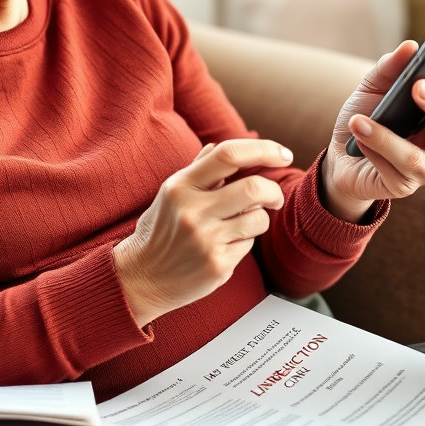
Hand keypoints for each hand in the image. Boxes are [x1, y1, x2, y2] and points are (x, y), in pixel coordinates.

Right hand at [114, 139, 291, 326]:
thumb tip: (219, 147)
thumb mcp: (170, 194)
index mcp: (180, 186)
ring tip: (240, 223)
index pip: (229, 155)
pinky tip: (223, 246)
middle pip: (254, 189)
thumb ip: (197, 170)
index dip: (263, 150)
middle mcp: (192, 211)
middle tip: (273, 197)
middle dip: (273, 191)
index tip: (282, 154)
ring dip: (258, 218)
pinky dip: (244, 241)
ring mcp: (205, 240)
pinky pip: (249, 245)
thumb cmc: (159, 230)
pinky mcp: (217, 265)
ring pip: (258, 218)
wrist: (141, 278)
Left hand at [321, 42, 424, 220]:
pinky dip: (371, 152)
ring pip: (414, 156)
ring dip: (384, 137)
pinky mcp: (403, 186)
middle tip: (417, 85)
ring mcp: (424, 166)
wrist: (340, 158)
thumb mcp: (370, 88)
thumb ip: (388, 69)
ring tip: (360, 121)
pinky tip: (357, 140)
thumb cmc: (363, 117)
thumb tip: (410, 47)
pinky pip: (391, 171)